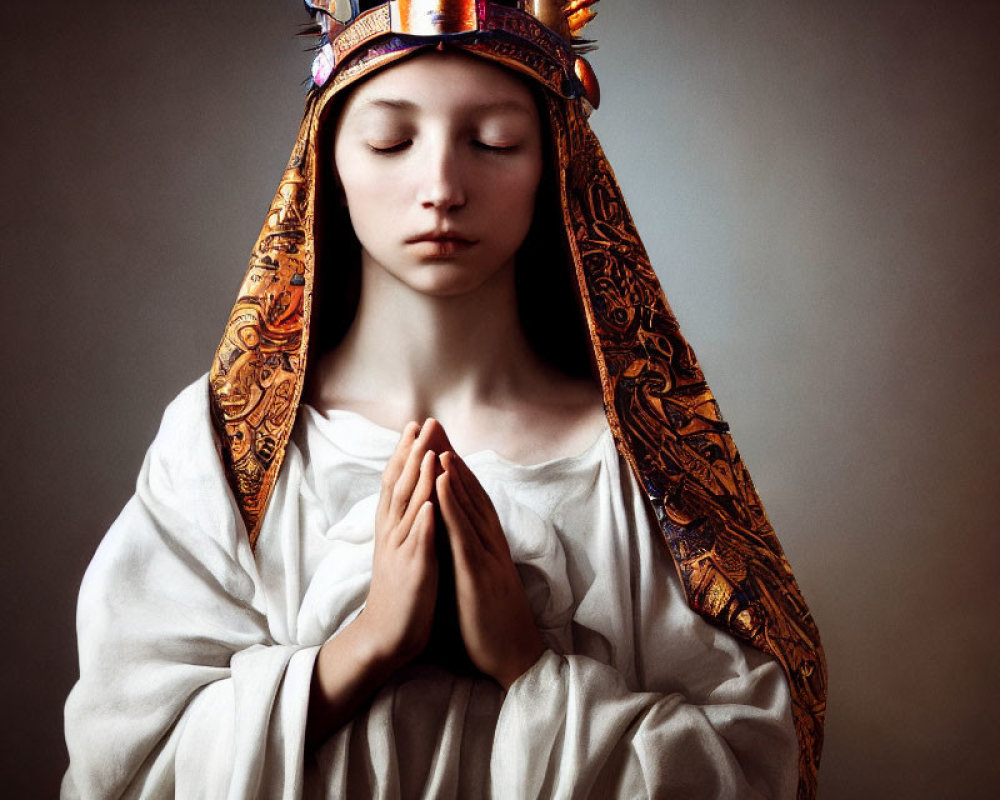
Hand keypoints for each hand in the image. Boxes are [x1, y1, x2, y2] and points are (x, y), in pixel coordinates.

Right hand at [357, 420, 441, 668]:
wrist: (386, 636)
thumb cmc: (401, 593)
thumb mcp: (402, 550)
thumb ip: (408, 522)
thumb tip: (417, 496)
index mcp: (393, 528)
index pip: (396, 482)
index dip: (404, 453)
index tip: (413, 425)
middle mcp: (394, 533)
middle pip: (399, 485)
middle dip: (411, 453)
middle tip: (420, 423)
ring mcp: (403, 551)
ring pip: (409, 508)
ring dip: (418, 477)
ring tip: (427, 449)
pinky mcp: (415, 571)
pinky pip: (419, 543)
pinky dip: (425, 522)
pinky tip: (432, 503)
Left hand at [436, 449, 545, 689]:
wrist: (516, 661)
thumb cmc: (492, 627)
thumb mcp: (478, 584)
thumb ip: (467, 560)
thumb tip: (449, 543)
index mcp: (489, 549)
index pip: (474, 503)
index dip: (459, 474)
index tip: (442, 447)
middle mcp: (491, 546)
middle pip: (473, 495)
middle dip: (455, 462)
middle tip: (438, 431)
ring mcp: (487, 557)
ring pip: (470, 507)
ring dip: (454, 474)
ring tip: (438, 444)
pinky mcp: (479, 572)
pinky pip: (463, 531)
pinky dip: (452, 503)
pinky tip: (441, 481)